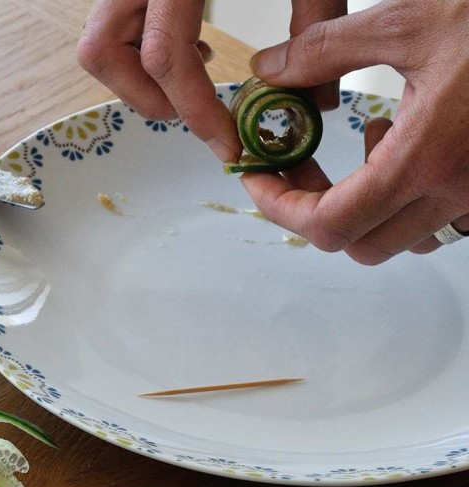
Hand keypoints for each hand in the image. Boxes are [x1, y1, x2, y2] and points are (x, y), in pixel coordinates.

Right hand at [76, 0, 344, 162]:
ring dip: (138, 78)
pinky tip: (189, 41)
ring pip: (98, 43)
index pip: (165, 56)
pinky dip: (143, 48)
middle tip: (199, 112)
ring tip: (190, 76)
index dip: (195, 111)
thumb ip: (317, 20)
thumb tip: (315, 101)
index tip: (226, 145)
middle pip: (104, 54)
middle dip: (153, 97)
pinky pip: (113, 22)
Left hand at [244, 0, 468, 263]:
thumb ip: (326, 50)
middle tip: (300, 164)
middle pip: (357, 245)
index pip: (329, 225)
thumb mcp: (408, 22)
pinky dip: (406, 196)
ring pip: (400, 239)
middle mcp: (457, 192)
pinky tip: (410, 138)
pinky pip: (438, 221)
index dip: (280, 208)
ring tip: (372, 138)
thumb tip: (270, 69)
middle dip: (316, 209)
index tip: (258, 178)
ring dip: (366, 206)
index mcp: (426, 159)